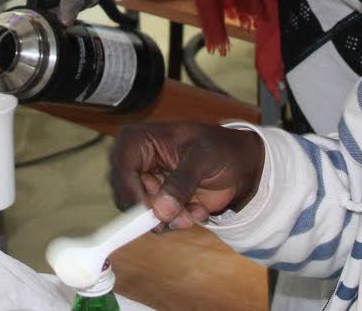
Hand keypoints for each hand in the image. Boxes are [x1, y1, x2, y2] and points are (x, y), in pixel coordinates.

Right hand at [109, 122, 265, 230]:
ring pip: (142, 213)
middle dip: (157, 211)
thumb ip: (181, 183)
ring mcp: (145, 184)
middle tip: (184, 215)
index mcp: (138, 140)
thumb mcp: (204, 158)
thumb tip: (161, 210)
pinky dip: (177, 220)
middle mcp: (135, 163)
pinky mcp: (156, 201)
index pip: (123, 170)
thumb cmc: (220, 148)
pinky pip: (157, 221)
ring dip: (172, 217)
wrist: (238, 163)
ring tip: (196, 209)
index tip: (152, 215)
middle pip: (127, 196)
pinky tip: (197, 209)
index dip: (133, 194)